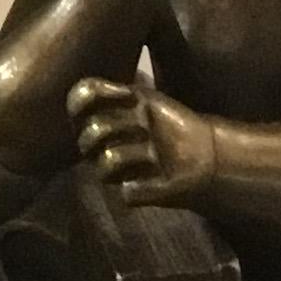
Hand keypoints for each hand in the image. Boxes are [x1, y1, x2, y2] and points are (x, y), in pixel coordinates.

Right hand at [70, 76, 216, 210]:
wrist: (202, 152)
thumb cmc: (171, 120)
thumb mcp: (146, 96)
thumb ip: (123, 88)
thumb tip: (113, 85)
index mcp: (99, 117)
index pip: (77, 101)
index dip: (92, 97)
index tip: (128, 95)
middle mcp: (99, 144)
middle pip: (89, 132)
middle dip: (122, 125)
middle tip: (146, 125)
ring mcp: (111, 171)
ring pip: (106, 160)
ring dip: (135, 151)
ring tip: (155, 152)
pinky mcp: (128, 194)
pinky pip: (125, 191)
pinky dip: (142, 184)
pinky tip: (157, 176)